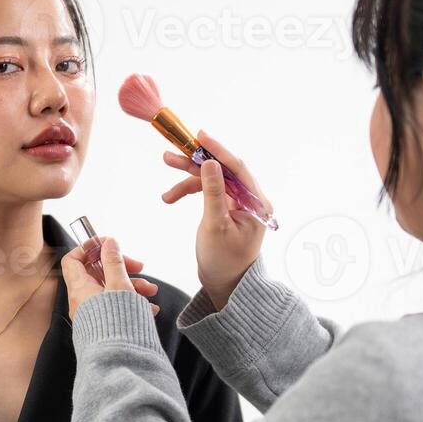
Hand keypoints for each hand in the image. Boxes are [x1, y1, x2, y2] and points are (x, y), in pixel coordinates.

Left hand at [63, 237, 159, 321]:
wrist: (119, 360)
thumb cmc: (117, 325)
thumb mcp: (119, 286)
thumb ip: (114, 262)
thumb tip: (109, 243)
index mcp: (80, 288)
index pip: (73, 260)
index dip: (88, 248)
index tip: (108, 245)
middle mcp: (83, 301)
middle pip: (99, 273)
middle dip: (122, 268)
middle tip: (139, 266)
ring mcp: (94, 314)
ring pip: (112, 290)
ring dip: (133, 285)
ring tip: (151, 292)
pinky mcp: (105, 325)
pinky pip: (117, 308)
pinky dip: (132, 303)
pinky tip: (150, 309)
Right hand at [160, 129, 269, 308]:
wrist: (224, 285)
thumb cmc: (223, 261)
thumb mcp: (215, 226)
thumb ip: (213, 193)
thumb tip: (209, 163)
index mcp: (256, 203)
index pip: (237, 168)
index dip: (217, 150)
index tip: (199, 136)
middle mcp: (250, 200)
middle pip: (221, 170)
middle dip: (195, 163)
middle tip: (170, 155)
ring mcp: (238, 203)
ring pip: (211, 179)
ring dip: (187, 178)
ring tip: (166, 176)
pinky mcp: (226, 208)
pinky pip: (207, 192)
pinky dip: (189, 192)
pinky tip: (170, 197)